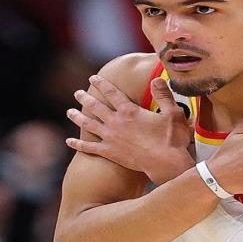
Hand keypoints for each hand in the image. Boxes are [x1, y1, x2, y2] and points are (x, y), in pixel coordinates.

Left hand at [66, 75, 193, 182]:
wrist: (165, 163)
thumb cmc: (171, 138)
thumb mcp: (173, 113)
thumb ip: (163, 95)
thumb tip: (156, 78)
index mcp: (129, 111)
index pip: (111, 93)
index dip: (101, 84)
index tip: (93, 78)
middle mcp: (116, 123)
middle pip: (95, 107)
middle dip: (85, 98)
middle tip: (77, 93)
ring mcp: (111, 139)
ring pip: (88, 125)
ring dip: (78, 117)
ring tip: (70, 112)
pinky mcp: (110, 153)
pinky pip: (89, 148)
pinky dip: (78, 144)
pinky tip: (69, 141)